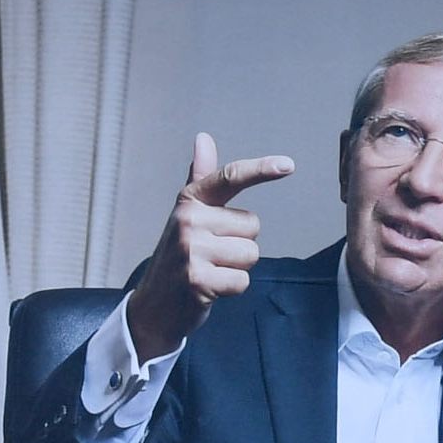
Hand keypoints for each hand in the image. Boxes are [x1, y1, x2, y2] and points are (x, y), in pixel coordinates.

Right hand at [127, 132, 294, 361]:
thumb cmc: (179, 256)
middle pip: (253, 227)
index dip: (261, 169)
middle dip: (240, 245)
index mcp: (190, 201)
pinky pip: (243, 280)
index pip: (230, 178)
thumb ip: (201, 178)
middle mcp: (189, 220)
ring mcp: (191, 249)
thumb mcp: (188, 214)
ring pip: (251, 254)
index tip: (288, 164)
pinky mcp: (198, 279)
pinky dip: (232, 289)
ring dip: (237, 268)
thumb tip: (203, 138)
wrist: (154, 304)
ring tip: (211, 270)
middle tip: (212, 255)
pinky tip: (210, 288)